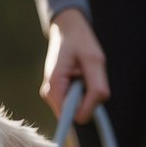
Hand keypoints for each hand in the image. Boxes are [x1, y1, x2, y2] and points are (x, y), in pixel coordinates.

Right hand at [42, 8, 109, 123]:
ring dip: (86, 94)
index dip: (84, 110)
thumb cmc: (81, 41)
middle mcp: (49, 95)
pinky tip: (79, 76)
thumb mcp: (95, 61)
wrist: (67, 29)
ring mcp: (53, 95)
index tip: (91, 94)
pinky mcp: (58, 93)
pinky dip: (83, 91)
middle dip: (88, 99)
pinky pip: (76, 102)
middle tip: (87, 75)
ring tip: (83, 73)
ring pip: (77, 109)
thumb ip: (96, 89)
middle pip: (75, 114)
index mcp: (54, 87)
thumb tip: (88, 116)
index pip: (70, 117)